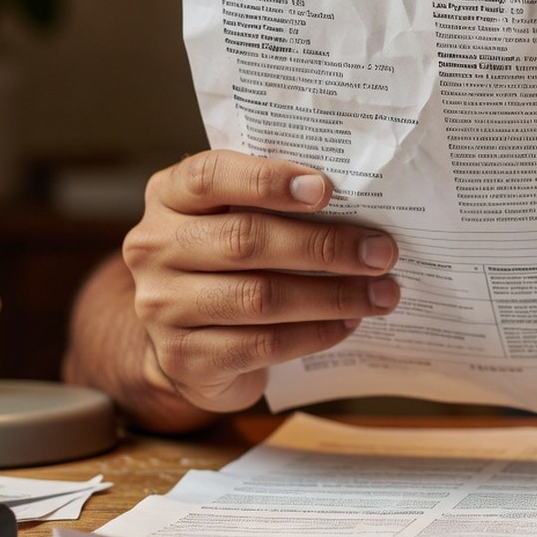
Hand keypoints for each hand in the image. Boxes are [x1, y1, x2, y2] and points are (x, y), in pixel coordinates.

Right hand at [122, 150, 399, 414]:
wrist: (192, 342)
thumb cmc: (231, 262)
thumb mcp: (239, 218)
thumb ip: (278, 202)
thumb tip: (366, 200)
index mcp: (169, 197)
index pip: (209, 177)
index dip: (267, 180)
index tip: (326, 189)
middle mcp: (154, 248)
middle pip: (245, 241)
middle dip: (325, 246)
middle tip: (382, 252)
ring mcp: (162, 307)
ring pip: (259, 298)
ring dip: (333, 296)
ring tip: (382, 293)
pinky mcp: (184, 359)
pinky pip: (261, 345)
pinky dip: (314, 334)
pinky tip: (348, 324)